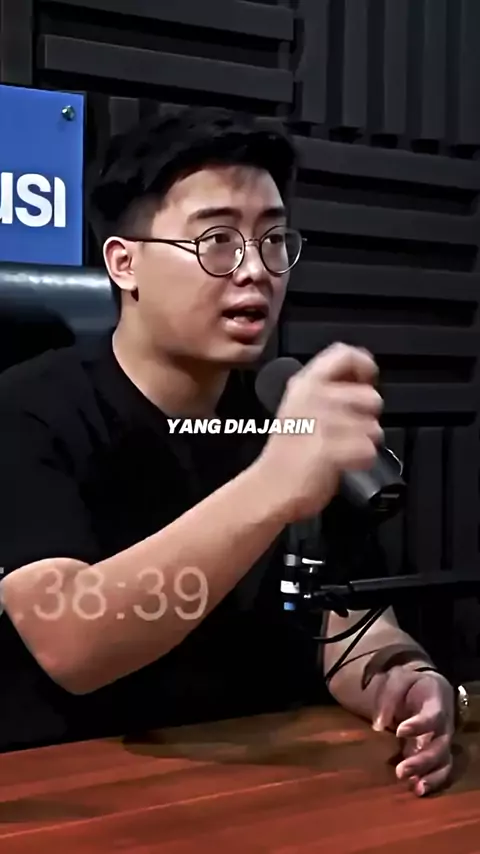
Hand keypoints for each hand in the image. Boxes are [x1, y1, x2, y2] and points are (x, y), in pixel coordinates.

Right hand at [260, 343, 383, 520]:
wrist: (271, 487)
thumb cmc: (287, 452)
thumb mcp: (300, 405)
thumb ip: (328, 387)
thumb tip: (360, 377)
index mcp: (306, 382)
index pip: (346, 354)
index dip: (364, 366)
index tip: (364, 382)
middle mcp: (316, 397)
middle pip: (371, 397)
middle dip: (367, 418)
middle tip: (345, 430)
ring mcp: (324, 422)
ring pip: (374, 428)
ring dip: (364, 442)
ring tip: (340, 448)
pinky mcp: (332, 449)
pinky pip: (369, 451)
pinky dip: (360, 461)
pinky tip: (341, 463)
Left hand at [372, 666, 454, 796]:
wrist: (426, 687)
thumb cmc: (411, 683)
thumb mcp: (397, 679)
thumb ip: (387, 699)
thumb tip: (377, 726)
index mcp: (436, 702)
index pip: (433, 715)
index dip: (419, 725)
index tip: (399, 731)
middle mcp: (444, 724)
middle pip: (440, 746)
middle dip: (421, 761)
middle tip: (399, 771)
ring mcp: (443, 740)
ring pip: (443, 762)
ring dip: (429, 776)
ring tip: (414, 788)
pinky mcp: (438, 752)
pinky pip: (441, 770)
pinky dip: (432, 781)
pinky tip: (418, 790)